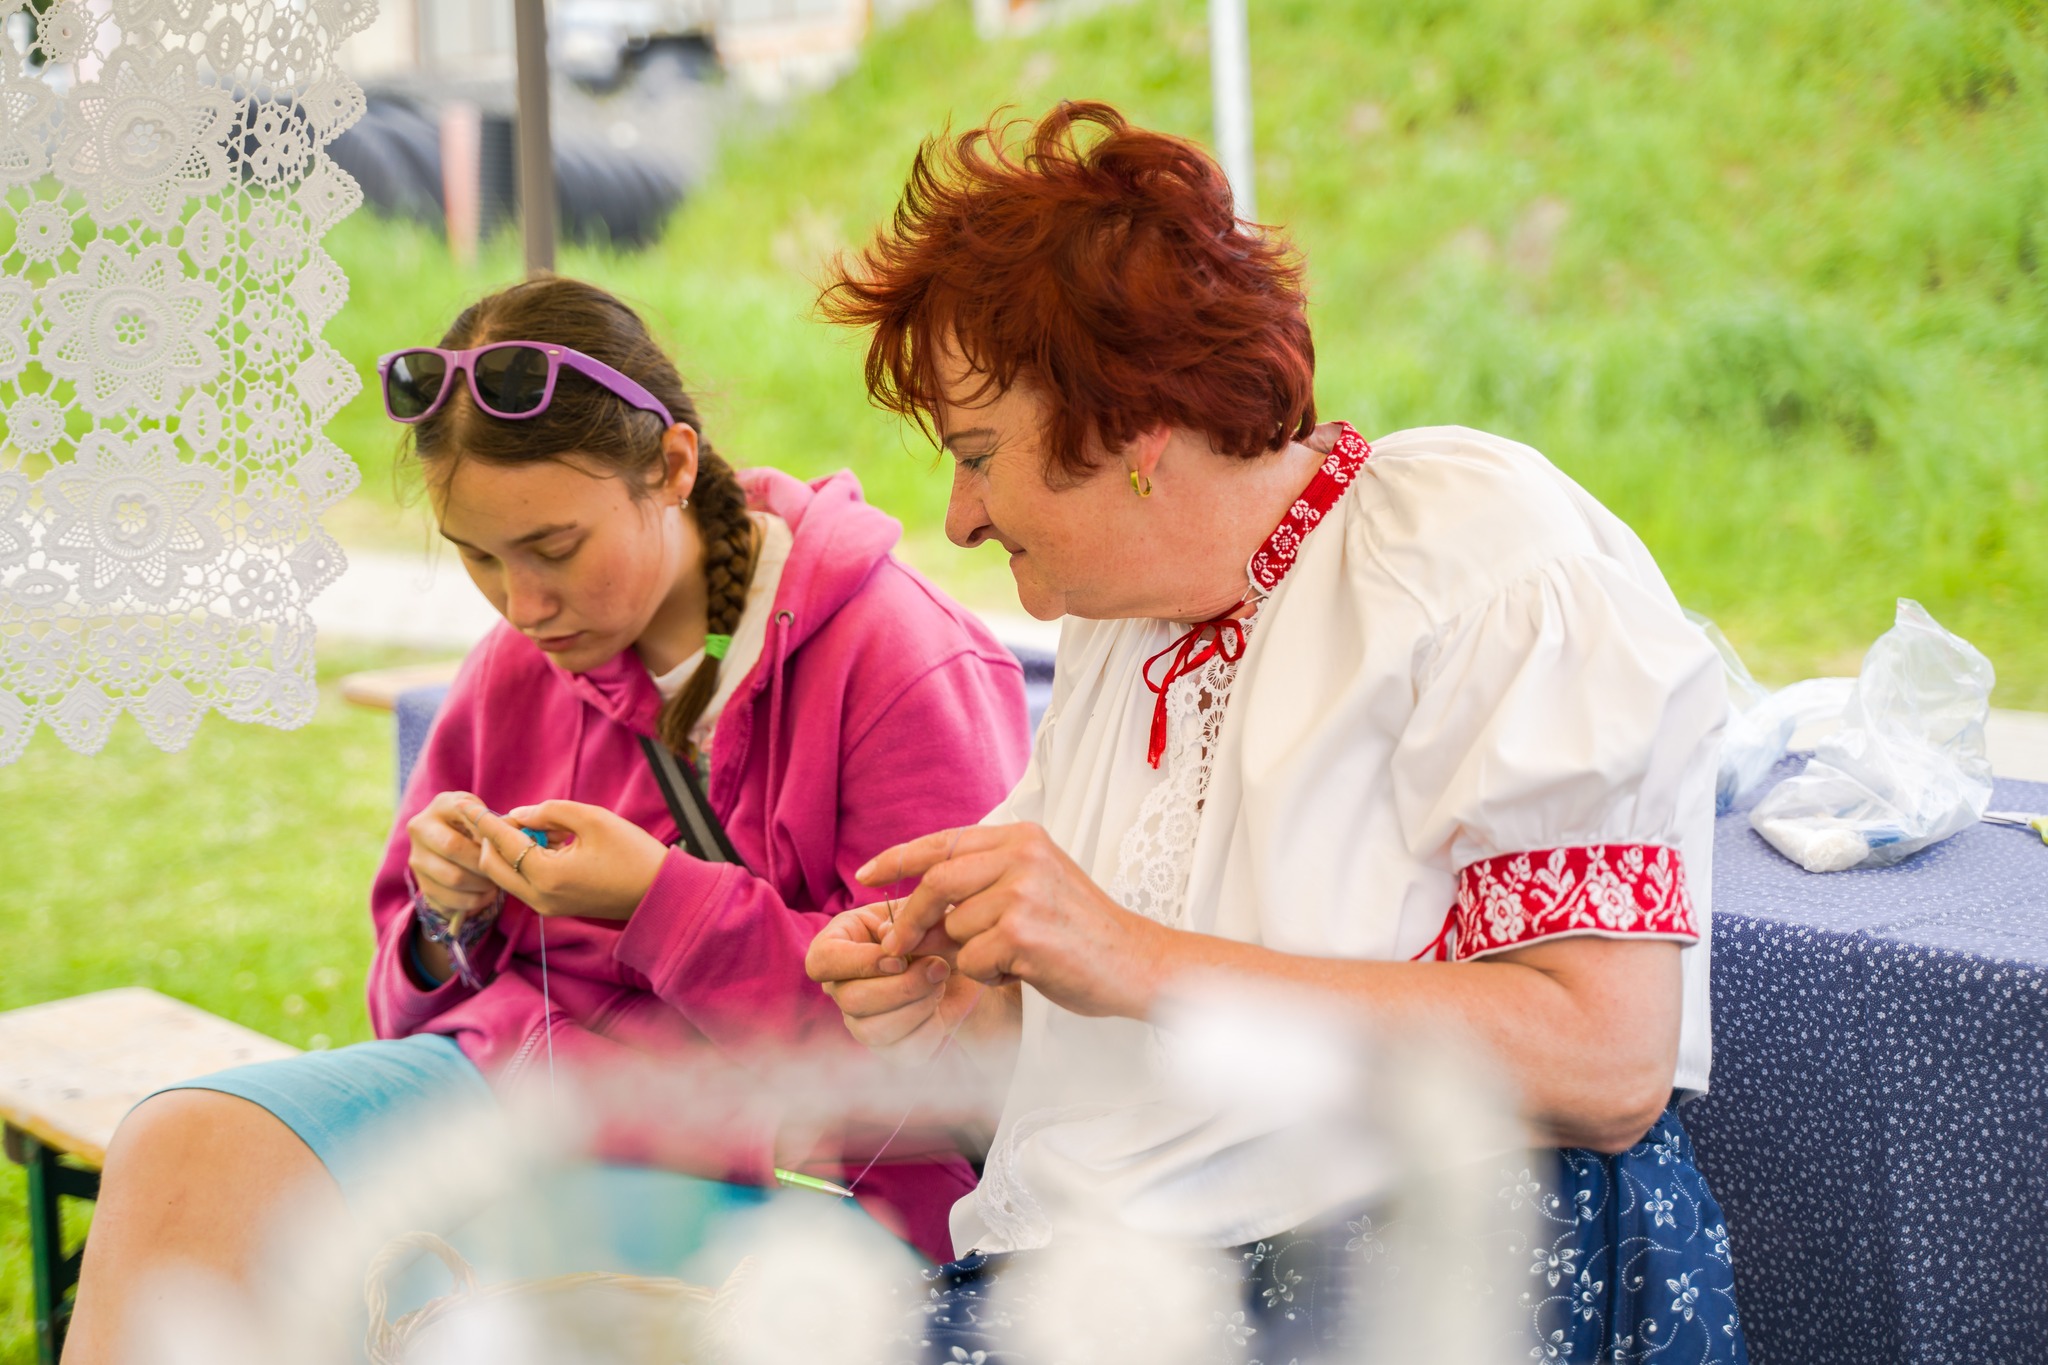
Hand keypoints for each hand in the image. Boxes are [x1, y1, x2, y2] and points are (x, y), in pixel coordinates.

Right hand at [407, 790, 499, 917]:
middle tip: (503, 870)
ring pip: (453, 878)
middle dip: (484, 862)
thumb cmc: (477, 826)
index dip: (489, 833)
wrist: (452, 842)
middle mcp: (421, 828)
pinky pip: (447, 899)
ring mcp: (417, 858)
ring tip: (497, 885)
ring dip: (481, 885)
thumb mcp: (485, 814)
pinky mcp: (421, 884)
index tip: (505, 845)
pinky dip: (472, 902)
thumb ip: (495, 822)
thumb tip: (507, 837)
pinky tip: (486, 896)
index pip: (467, 818)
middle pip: (454, 848)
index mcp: (441, 805)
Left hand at [462, 799, 669, 920]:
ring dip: (511, 849)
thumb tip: (520, 814)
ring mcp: (545, 907)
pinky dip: (525, 861)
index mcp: (547, 874)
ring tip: (541, 827)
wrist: (660, 894)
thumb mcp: (593, 819)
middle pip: (492, 865)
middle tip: (512, 815)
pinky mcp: (554, 908)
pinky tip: (551, 843)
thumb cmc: (632, 853)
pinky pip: (524, 882)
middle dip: (493, 837)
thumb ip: (550, 811)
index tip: (465, 803)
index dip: (483, 819)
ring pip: (507, 874)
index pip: (502, 842)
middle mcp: (539, 896)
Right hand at [804, 906, 985, 1062]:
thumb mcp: (924, 913)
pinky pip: (902, 1051)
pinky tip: (939, 1008)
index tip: (900, 960)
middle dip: (903, 987)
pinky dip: (930, 1029)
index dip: (861, 963)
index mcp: (838, 944)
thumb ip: (908, 918)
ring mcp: (859, 1020)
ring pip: (872, 1031)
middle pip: (850, 1000)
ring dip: (918, 1007)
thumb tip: (889, 938)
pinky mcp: (887, 1047)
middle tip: (938, 968)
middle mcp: (840, 986)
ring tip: (939, 985)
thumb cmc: (935, 930)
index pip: (823, 961)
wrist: (961, 964)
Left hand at [857, 823, 1170, 1019]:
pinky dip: (986, 975)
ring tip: (1010, 958)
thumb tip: (913, 910)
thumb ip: (982, 884)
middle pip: (935, 882)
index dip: (898, 858)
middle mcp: (1022, 855)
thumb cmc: (1082, 933)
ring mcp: (1022, 892)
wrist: (1138, 963)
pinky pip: (971, 960)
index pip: (944, 841)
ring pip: (954, 928)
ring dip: (969, 954)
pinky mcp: (1022, 932)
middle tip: (896, 947)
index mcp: (1022, 837)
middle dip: (909, 919)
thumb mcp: (1035, 886)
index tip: (866, 874)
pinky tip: (1020, 972)